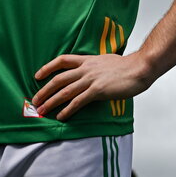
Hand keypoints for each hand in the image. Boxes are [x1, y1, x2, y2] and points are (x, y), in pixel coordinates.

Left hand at [31, 53, 152, 120]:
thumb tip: (90, 74)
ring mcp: (91, 79)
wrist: (140, 67)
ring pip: (64, 91)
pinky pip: (77, 102)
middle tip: (35, 100)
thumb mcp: (107, 61)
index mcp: (88, 60)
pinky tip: (61, 116)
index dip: (48, 68)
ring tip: (42, 110)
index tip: (37, 75)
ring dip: (51, 102)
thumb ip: (95, 67)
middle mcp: (86, 69)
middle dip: (44, 91)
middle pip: (59, 79)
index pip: (62, 60)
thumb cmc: (128, 66)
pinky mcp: (97, 91)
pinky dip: (67, 110)